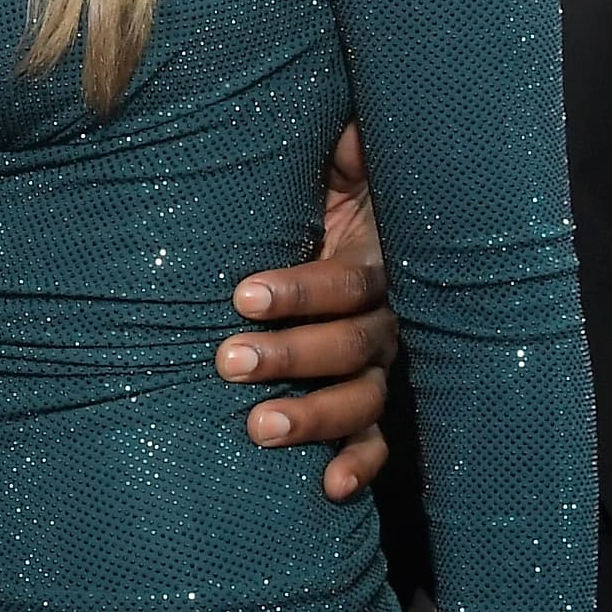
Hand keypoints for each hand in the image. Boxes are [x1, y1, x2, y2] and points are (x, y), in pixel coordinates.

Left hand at [216, 122, 397, 501]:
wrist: (337, 223)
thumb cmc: (316, 189)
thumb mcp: (333, 157)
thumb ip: (342, 142)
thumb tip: (344, 122)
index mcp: (375, 259)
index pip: (346, 282)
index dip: (299, 291)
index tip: (241, 296)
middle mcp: (384, 317)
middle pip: (352, 345)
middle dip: (290, 355)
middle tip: (227, 360)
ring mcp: (378, 364)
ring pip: (361, 398)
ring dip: (314, 418)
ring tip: (258, 428)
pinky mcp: (366, 400)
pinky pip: (375, 441)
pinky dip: (357, 465)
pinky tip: (329, 489)